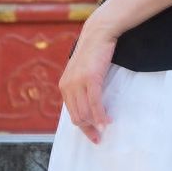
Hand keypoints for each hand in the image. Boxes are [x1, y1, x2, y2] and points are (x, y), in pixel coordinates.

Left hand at [59, 13, 117, 143]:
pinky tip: (107, 121)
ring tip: (106, 127)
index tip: (93, 135)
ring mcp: (78, 83)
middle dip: (88, 129)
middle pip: (77, 116)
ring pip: (85, 113)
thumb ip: (80, 87)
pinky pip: (94, 104)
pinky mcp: (90, 79)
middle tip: (99, 137)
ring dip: (96, 124)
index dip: (82, 127)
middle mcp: (68, 86)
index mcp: (64, 86)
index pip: (71, 113)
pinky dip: (101, 115)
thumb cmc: (93, 52)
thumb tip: (87, 106)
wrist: (98, 34)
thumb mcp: (82, 72)